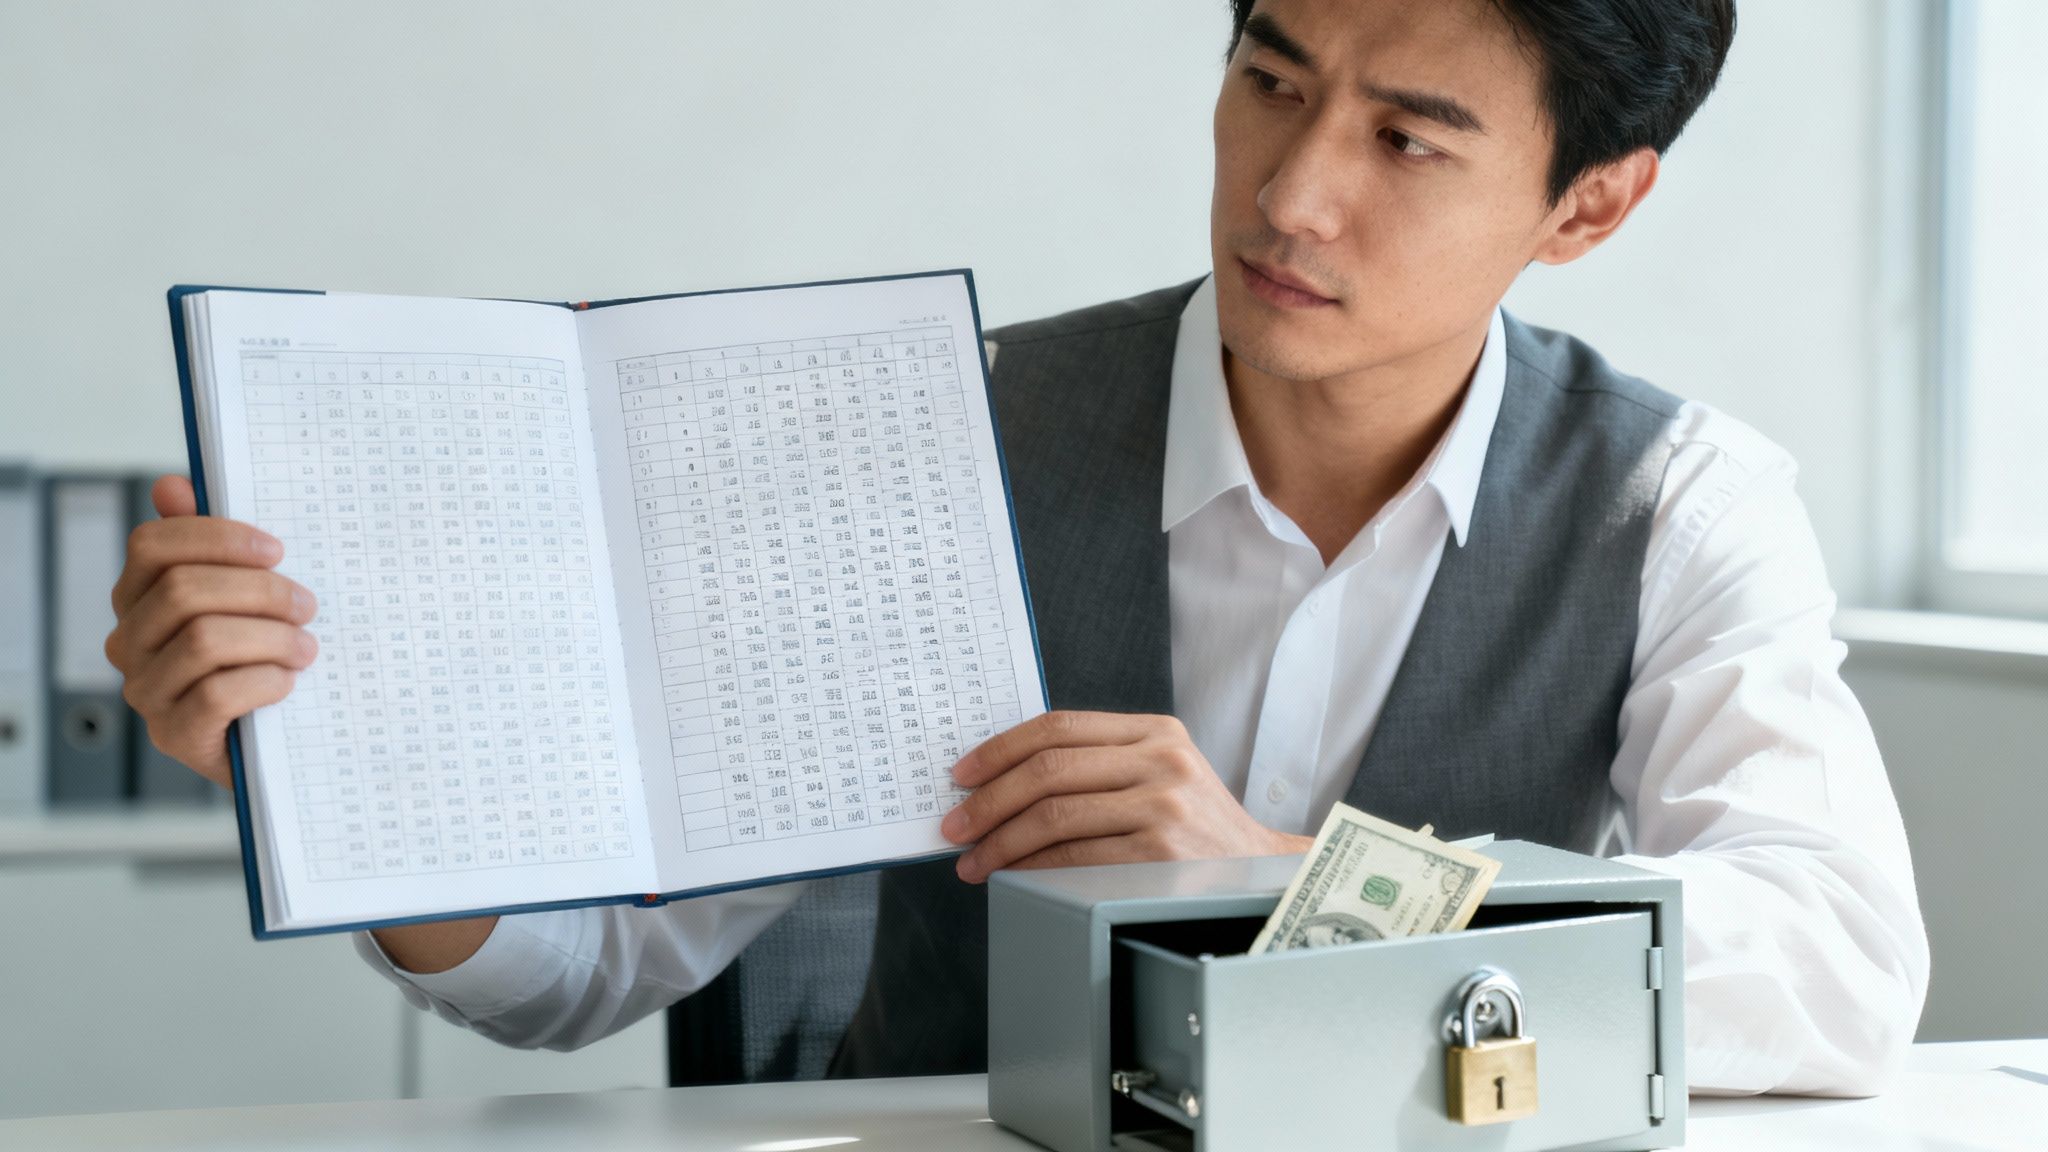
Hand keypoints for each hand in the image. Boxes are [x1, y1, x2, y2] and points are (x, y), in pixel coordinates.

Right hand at [103, 475, 318, 788]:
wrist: (274, 742)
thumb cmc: (256, 656)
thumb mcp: (243, 598)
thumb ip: (211, 544)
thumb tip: (173, 485)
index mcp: (138, 597)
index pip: (153, 546)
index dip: (218, 538)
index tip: (277, 550)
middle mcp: (129, 642)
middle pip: (184, 590)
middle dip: (260, 592)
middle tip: (307, 606)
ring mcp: (146, 690)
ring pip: (204, 640)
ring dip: (272, 639)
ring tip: (306, 648)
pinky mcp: (173, 735)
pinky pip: (216, 694)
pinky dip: (264, 681)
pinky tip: (287, 682)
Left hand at [939, 710, 1312, 882]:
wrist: (1259, 873)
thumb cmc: (1193, 826)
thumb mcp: (1160, 772)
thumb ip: (1098, 763)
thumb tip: (999, 781)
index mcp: (1155, 730)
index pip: (1059, 727)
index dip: (1000, 749)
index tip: (962, 775)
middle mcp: (1162, 760)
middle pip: (1048, 770)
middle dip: (988, 800)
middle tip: (955, 825)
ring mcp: (1164, 806)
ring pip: (1054, 816)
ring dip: (1000, 841)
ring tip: (973, 860)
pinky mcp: (1160, 854)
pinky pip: (1074, 858)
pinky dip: (1032, 867)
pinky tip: (1012, 874)